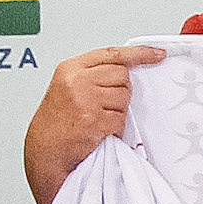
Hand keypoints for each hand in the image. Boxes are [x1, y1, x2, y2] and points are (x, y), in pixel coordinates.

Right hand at [23, 43, 163, 202]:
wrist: (45, 149)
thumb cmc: (57, 122)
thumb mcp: (68, 88)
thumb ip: (92, 76)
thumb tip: (125, 74)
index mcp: (71, 68)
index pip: (112, 54)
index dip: (139, 54)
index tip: (157, 54)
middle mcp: (77, 80)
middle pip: (122, 75)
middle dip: (120, 91)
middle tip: (104, 105)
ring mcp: (85, 99)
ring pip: (124, 97)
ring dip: (117, 111)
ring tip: (98, 119)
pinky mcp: (94, 119)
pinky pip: (120, 119)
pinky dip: (115, 128)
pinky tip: (100, 131)